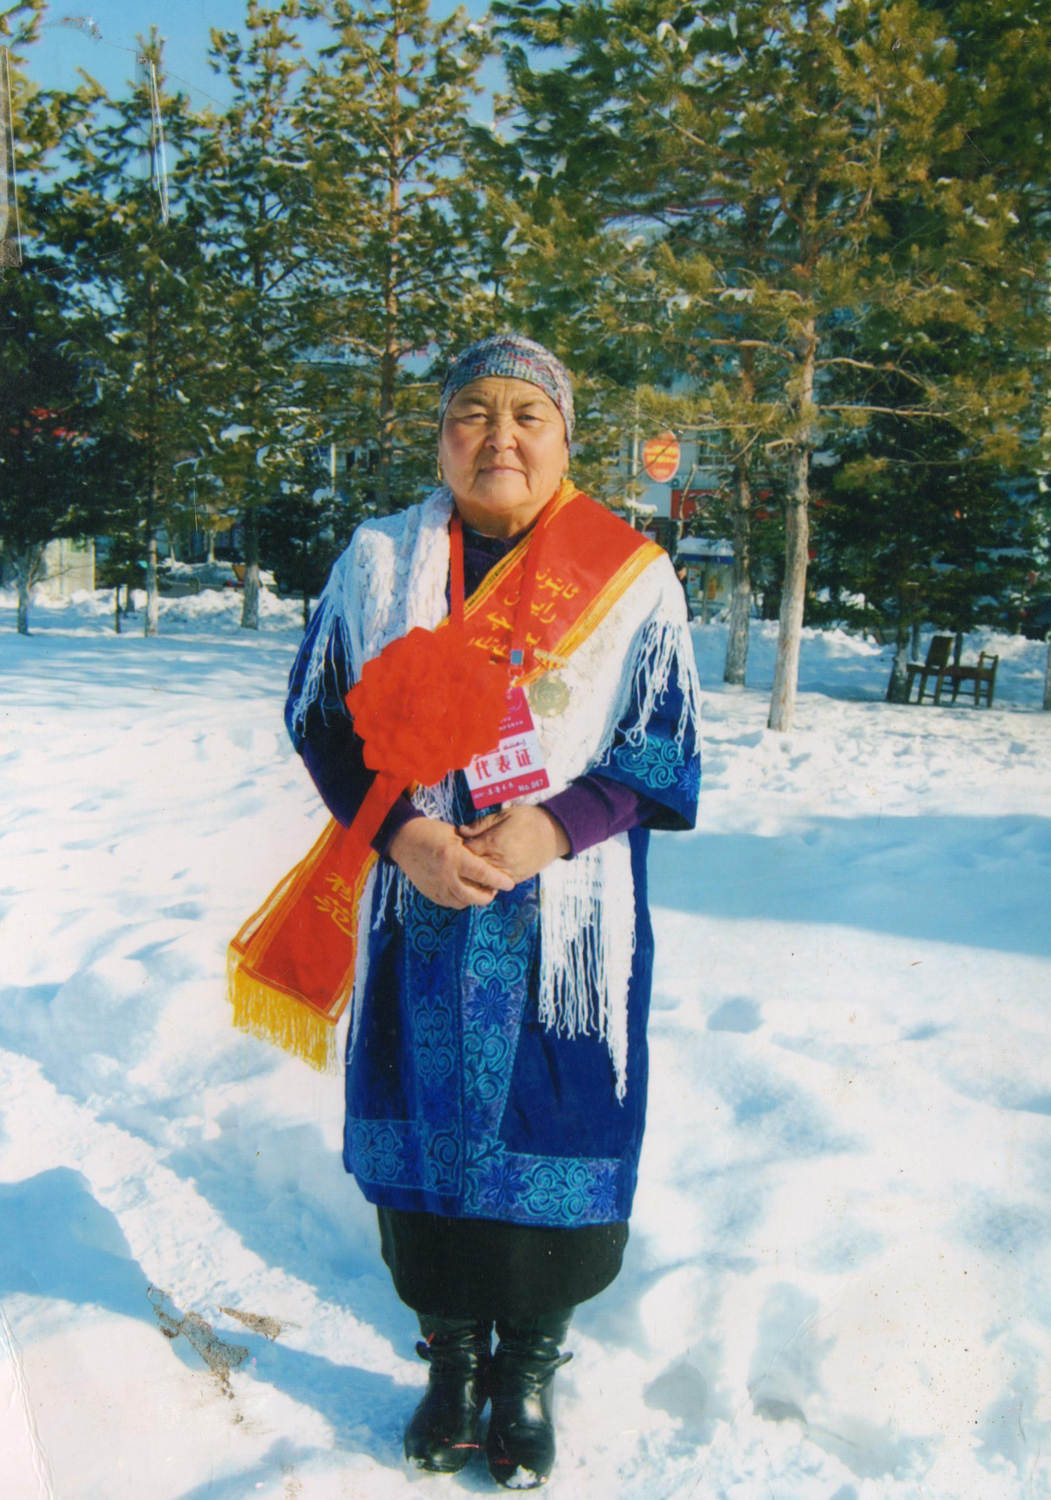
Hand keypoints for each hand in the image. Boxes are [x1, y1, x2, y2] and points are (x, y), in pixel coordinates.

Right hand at [387, 817, 515, 909]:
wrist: (404, 840)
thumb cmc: (432, 832)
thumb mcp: (455, 835)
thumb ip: (472, 849)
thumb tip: (490, 861)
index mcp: (455, 857)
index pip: (483, 874)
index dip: (499, 881)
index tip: (510, 884)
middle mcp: (446, 875)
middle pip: (474, 896)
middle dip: (489, 895)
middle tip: (495, 889)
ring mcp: (437, 886)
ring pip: (463, 902)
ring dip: (475, 899)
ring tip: (481, 891)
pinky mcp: (430, 892)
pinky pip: (450, 903)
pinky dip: (461, 900)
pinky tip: (465, 892)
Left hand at [458, 805, 569, 885]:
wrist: (554, 833)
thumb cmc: (528, 819)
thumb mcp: (503, 815)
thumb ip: (481, 824)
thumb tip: (461, 830)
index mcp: (493, 842)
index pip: (466, 851)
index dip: (459, 848)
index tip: (456, 845)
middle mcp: (498, 860)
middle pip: (471, 868)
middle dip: (464, 864)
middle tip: (458, 859)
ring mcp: (507, 871)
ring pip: (482, 880)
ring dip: (474, 876)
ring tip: (468, 870)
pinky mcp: (515, 879)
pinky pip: (496, 885)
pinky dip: (487, 882)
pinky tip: (483, 877)